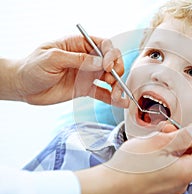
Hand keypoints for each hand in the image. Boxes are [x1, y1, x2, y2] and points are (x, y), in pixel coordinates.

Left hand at [12, 36, 128, 106]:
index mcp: (78, 45)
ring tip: (116, 95)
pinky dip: (111, 97)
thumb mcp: (52, 58)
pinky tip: (119, 102)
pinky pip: (102, 92)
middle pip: (110, 61)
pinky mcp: (85, 88)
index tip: (108, 66)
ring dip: (116, 86)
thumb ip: (77, 60)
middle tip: (112, 81)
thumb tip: (100, 63)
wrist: (23, 87)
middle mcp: (86, 58)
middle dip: (116, 70)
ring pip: (109, 78)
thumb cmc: (32, 67)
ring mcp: (86, 74)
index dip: (110, 54)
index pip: (103, 45)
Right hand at [76, 123, 191, 193]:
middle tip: (167, 129)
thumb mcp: (160, 143)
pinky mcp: (159, 185)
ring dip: (172, 145)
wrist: (110, 186)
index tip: (190, 128)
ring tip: (156, 137)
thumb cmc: (132, 166)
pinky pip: (169, 167)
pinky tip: (151, 149)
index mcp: (186, 172)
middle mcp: (181, 182)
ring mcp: (170, 185)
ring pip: (179, 160)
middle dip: (183, 138)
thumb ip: (183, 137)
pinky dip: (164, 155)